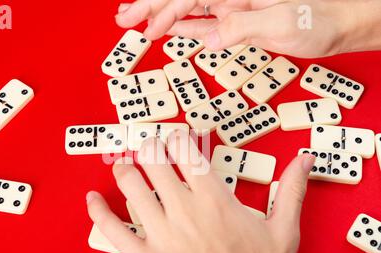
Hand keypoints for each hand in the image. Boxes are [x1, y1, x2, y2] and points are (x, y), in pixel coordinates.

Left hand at [86, 131, 315, 252]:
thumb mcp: (283, 232)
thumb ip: (291, 191)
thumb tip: (305, 160)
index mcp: (213, 199)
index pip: (188, 152)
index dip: (179, 137)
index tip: (177, 134)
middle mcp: (183, 210)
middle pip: (154, 161)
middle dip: (148, 147)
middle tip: (148, 145)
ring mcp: (160, 233)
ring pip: (130, 186)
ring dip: (123, 169)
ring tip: (124, 164)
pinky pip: (111, 230)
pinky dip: (97, 212)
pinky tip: (91, 199)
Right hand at [115, 0, 380, 57]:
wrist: (340, 24)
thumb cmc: (319, 19)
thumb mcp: (284, 24)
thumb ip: (245, 26)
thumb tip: (211, 36)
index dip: (161, 8)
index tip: (141, 24)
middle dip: (149, 6)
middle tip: (123, 19)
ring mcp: (232, 8)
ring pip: (186, 7)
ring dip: (159, 15)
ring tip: (134, 22)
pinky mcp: (237, 22)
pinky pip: (203, 22)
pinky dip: (182, 26)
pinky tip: (167, 29)